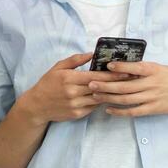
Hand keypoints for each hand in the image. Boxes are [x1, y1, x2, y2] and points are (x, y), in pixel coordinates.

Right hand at [17, 52, 132, 123]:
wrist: (36, 106)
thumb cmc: (47, 84)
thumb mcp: (58, 67)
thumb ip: (75, 60)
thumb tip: (91, 53)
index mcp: (69, 78)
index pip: (96, 76)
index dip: (112, 75)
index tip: (126, 72)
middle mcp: (73, 92)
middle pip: (100, 88)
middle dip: (117, 84)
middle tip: (131, 80)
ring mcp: (75, 104)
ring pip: (99, 99)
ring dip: (110, 94)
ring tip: (124, 89)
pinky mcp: (77, 114)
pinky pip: (93, 107)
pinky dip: (100, 102)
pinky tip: (107, 97)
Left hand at [89, 59, 167, 117]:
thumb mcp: (159, 68)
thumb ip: (142, 68)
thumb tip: (121, 66)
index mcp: (153, 70)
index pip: (135, 67)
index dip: (121, 67)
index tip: (107, 65)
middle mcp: (152, 84)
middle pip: (125, 85)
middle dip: (106, 85)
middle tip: (91, 84)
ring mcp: (152, 97)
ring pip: (126, 99)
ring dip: (109, 98)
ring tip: (95, 95)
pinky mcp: (152, 109)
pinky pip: (133, 111)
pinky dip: (120, 111)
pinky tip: (108, 109)